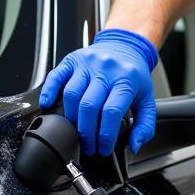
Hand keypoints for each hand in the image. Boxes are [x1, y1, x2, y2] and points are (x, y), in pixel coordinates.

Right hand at [39, 28, 157, 155]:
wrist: (124, 46)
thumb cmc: (133, 76)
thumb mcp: (147, 99)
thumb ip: (145, 125)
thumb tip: (134, 145)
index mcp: (126, 79)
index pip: (111, 112)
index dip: (105, 135)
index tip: (103, 148)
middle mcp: (105, 69)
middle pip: (89, 106)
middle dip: (86, 133)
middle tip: (88, 146)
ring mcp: (86, 63)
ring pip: (71, 94)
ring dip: (71, 119)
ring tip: (75, 132)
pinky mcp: (71, 60)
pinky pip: (56, 77)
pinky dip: (49, 92)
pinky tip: (47, 106)